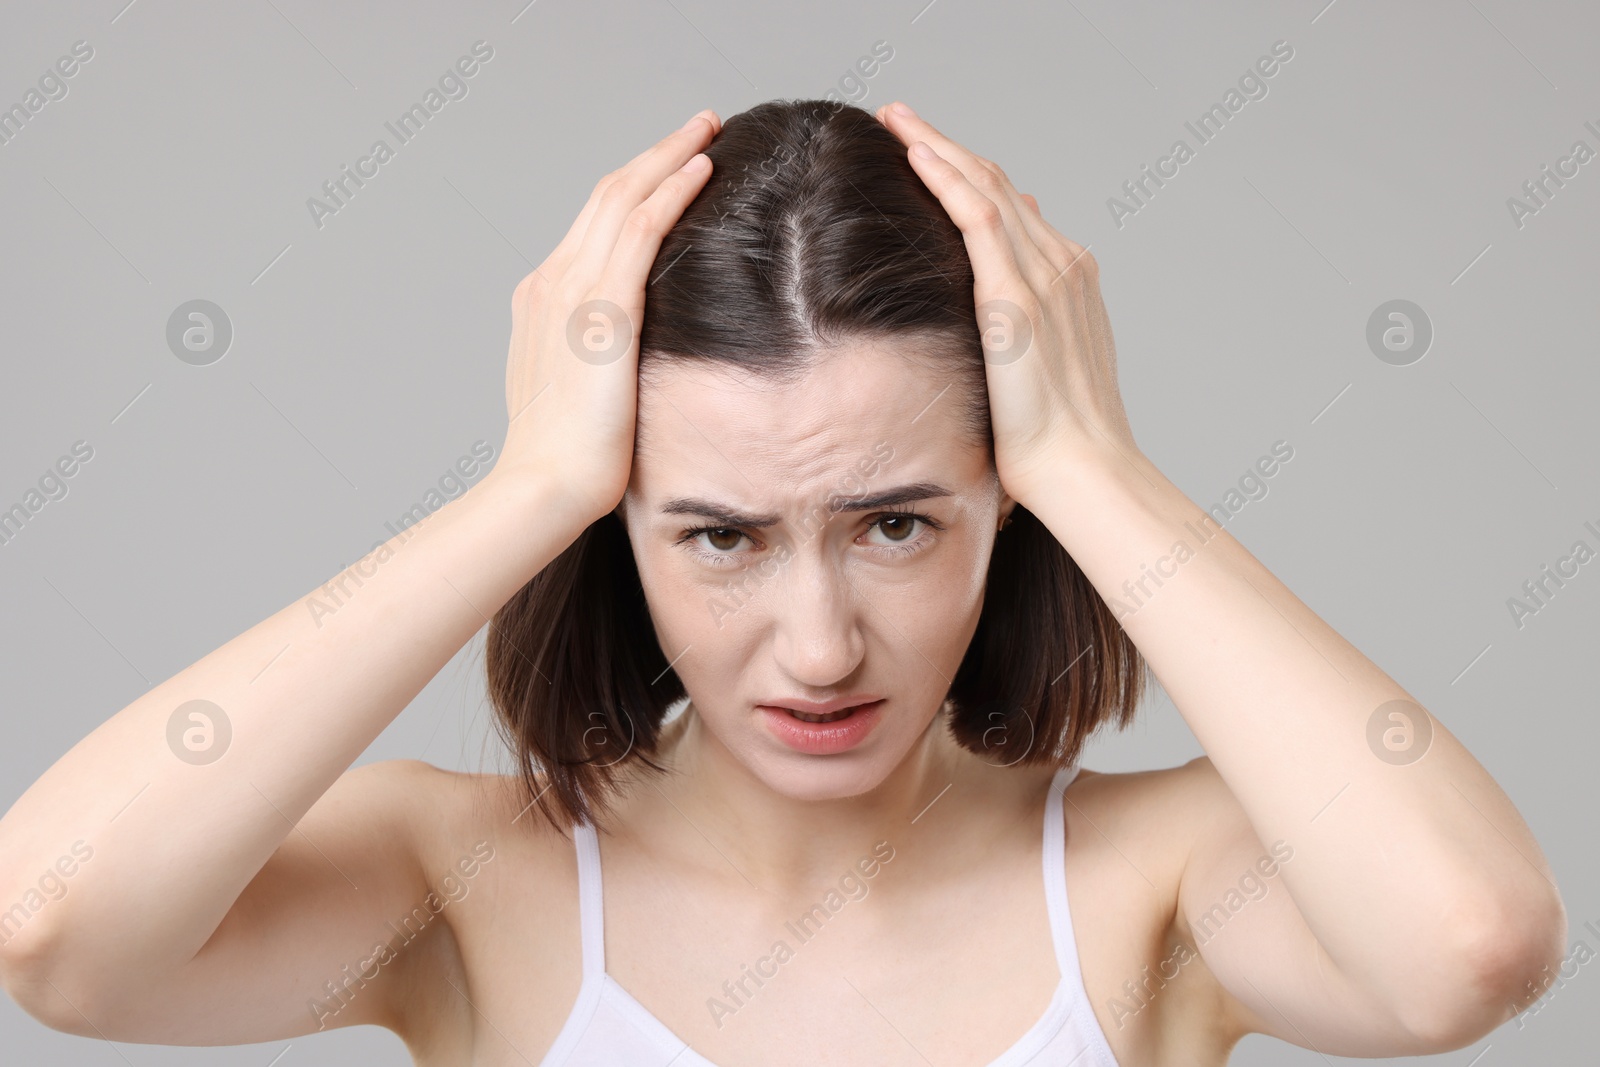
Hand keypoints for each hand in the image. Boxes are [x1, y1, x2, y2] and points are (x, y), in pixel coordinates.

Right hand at [493, 109, 720, 526]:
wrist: (542, 488)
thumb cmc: (566, 460)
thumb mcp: (580, 393)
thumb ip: (599, 358)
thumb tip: (635, 358)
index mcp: (543, 297)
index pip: (594, 223)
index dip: (635, 186)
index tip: (671, 167)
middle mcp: (552, 281)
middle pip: (608, 194)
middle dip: (655, 154)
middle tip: (698, 125)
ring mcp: (572, 291)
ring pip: (624, 197)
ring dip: (669, 157)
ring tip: (707, 131)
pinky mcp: (603, 310)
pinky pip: (640, 230)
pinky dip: (670, 191)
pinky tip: (701, 170)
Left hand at [875, 101, 1142, 507]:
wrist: (1082, 469)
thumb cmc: (1055, 440)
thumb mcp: (1038, 371)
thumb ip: (1021, 326)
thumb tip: (996, 293)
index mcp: (1066, 278)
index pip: (1011, 208)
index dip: (966, 173)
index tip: (927, 151)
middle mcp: (1060, 263)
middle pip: (996, 184)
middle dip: (945, 144)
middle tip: (898, 115)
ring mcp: (1042, 275)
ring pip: (984, 187)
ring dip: (936, 145)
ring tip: (895, 117)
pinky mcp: (1015, 295)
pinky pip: (977, 216)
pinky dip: (946, 177)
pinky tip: (915, 153)